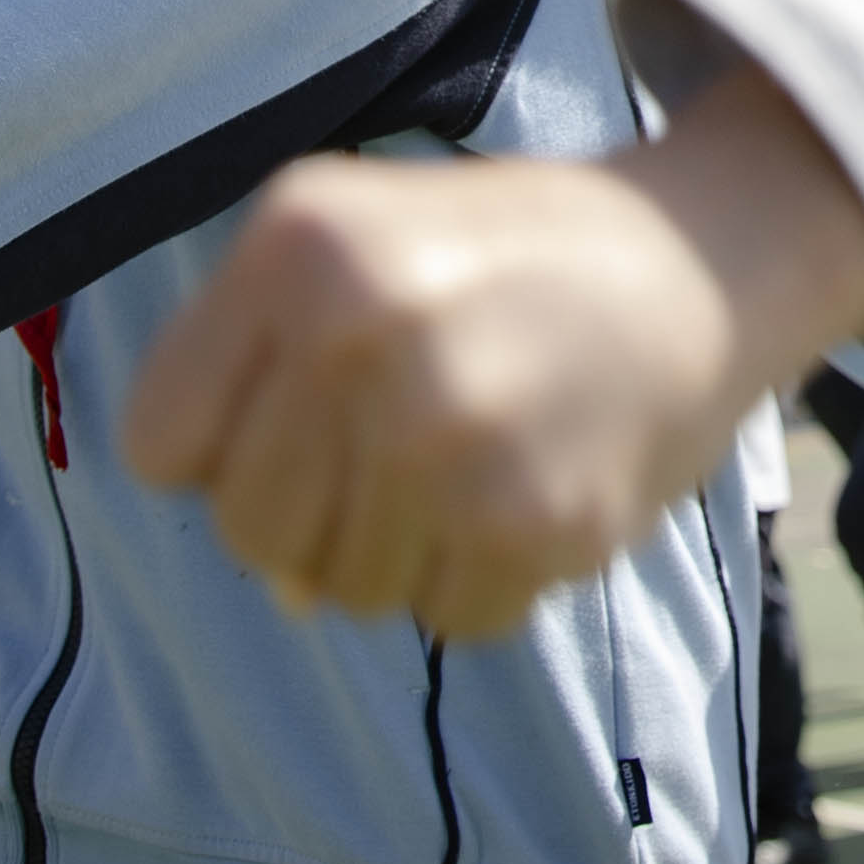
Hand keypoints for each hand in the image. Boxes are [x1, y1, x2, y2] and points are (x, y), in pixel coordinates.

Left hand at [123, 61, 863, 638]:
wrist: (705, 257)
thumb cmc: (507, 257)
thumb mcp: (359, 244)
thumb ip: (266, 387)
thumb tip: (283, 593)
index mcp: (299, 245)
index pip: (158, 444)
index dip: (226, 441)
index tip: (308, 401)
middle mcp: (360, 332)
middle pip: (248, 530)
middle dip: (316, 507)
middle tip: (409, 433)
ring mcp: (445, 434)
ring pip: (341, 590)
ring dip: (403, 548)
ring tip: (481, 451)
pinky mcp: (531, 520)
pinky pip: (446, 619)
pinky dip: (487, 578)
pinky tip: (535, 486)